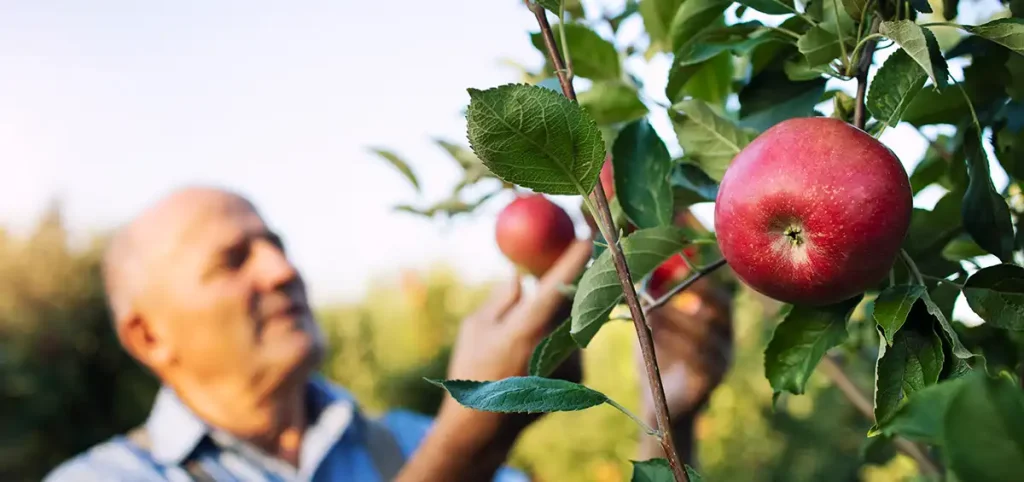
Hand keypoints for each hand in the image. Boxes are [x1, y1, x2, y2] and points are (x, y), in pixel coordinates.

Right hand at [396, 239, 591, 481]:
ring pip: (575, 319)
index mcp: (529, 327)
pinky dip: (560, 334)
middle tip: (571, 252)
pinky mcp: (578, 374)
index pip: (560, 282)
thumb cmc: (473, 370)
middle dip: (577, 275)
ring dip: (563, 310)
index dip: (576, 255)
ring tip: (533, 322)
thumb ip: (503, 298)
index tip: (584, 232)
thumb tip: (521, 276)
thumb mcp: (476, 327)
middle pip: (577, 296)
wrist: (485, 426)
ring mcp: (571, 360)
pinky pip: (573, 340)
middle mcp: (557, 343)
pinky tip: (536, 350)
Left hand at [635, 276, 732, 462]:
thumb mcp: (653, 330)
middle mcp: (725, 343)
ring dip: (676, 320)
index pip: (722, 299)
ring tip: (652, 311)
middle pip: (720, 313)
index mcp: (717, 327)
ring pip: (704, 335)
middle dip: (693, 297)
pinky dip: (675, 343)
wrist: (658, 407)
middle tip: (666, 289)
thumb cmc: (657, 362)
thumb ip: (653, 306)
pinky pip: (698, 359)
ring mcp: (721, 363)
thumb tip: (643, 275)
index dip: (705, 283)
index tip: (679, 270)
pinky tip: (654, 335)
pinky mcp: (709, 382)